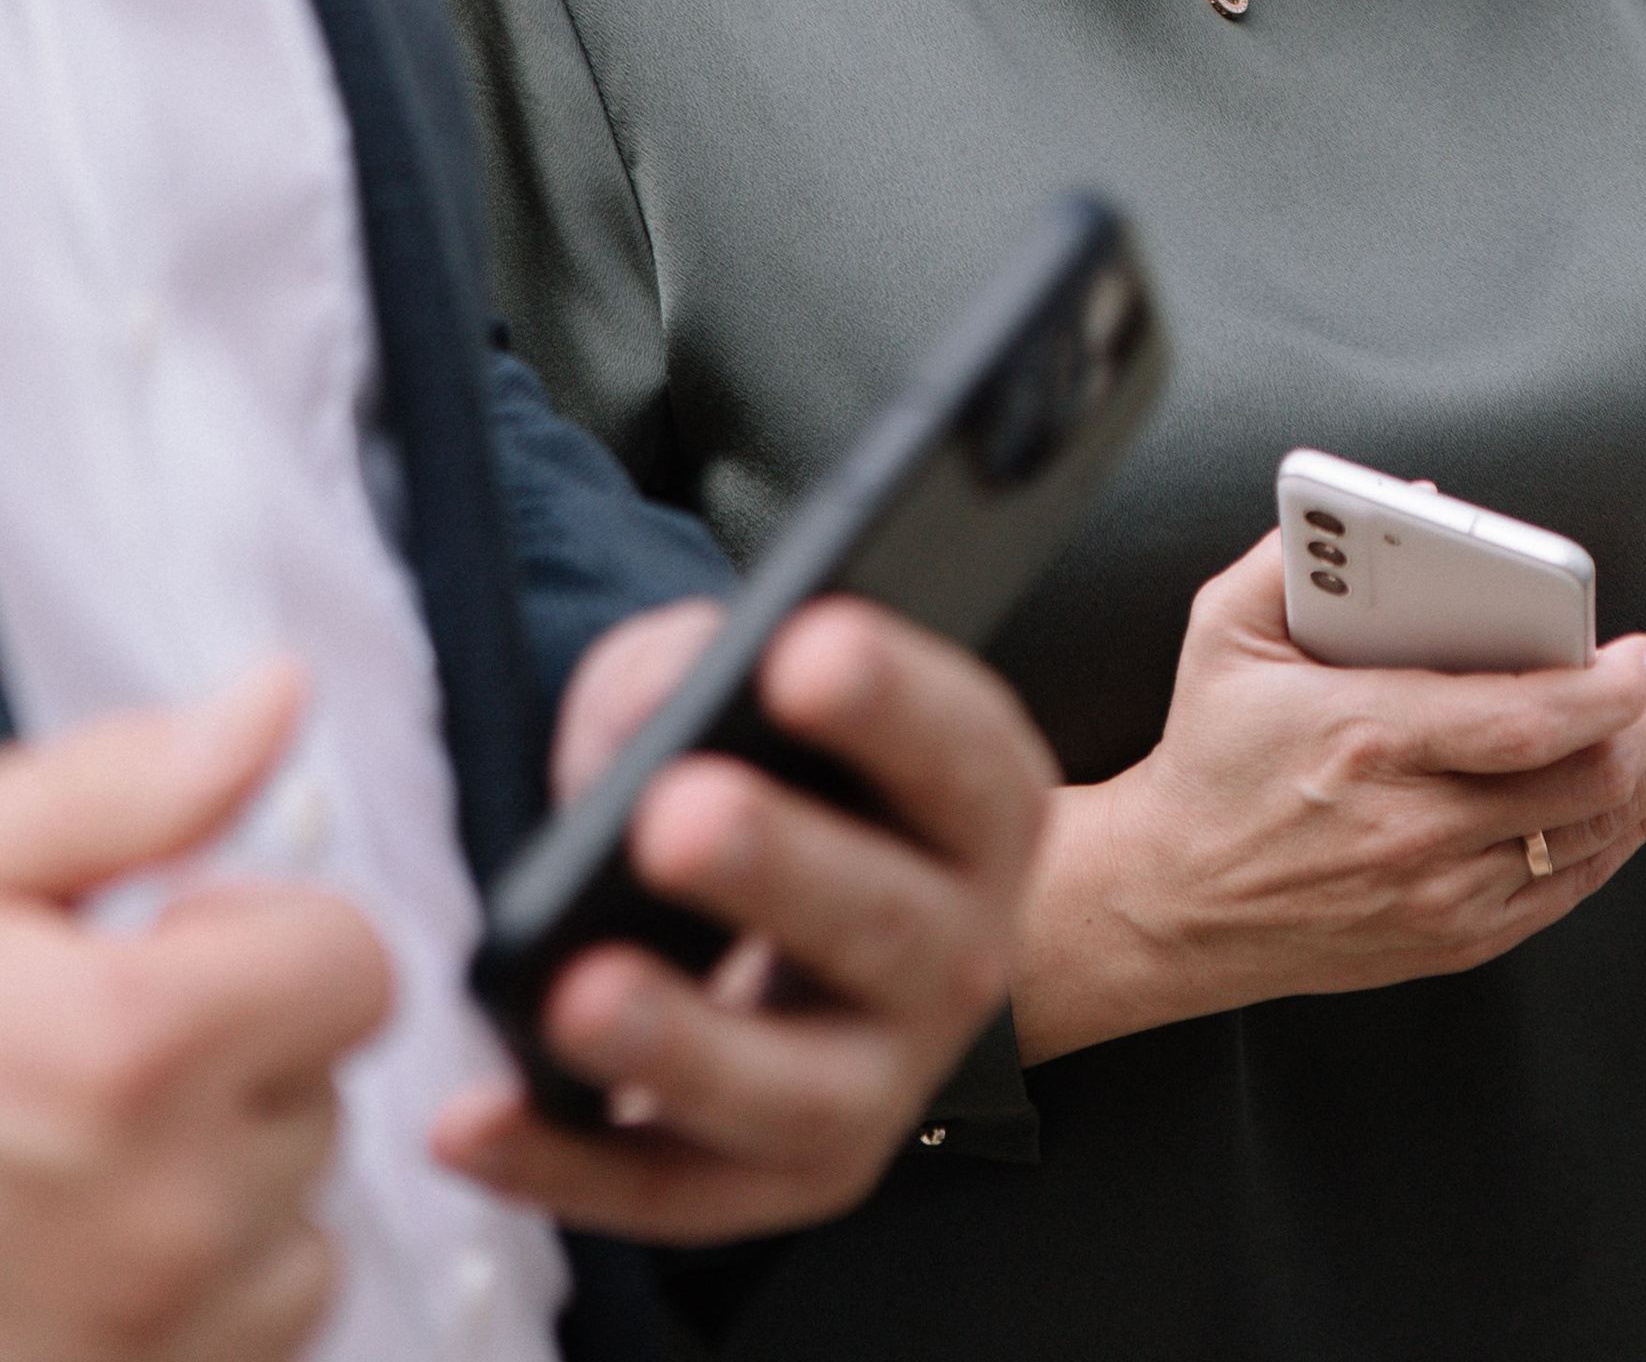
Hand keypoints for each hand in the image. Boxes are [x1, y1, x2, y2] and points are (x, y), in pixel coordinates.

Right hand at [0, 658, 391, 1361]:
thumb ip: (124, 785)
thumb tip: (275, 700)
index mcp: (124, 1053)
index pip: (352, 966)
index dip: (247, 941)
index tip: (144, 958)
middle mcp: (160, 1219)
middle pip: (322, 1093)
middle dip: (228, 1063)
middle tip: (75, 1069)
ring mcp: (145, 1342)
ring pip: (293, 1225)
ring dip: (212, 1189)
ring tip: (57, 1171)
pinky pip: (244, 1338)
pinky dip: (183, 1302)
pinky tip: (59, 1260)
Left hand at [435, 595, 1052, 1243]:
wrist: (849, 935)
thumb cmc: (790, 785)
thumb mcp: (750, 693)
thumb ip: (692, 671)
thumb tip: (647, 712)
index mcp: (978, 812)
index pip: (956, 749)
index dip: (889, 701)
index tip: (802, 648)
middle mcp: (961, 957)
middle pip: (883, 921)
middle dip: (776, 868)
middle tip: (673, 818)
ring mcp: (883, 1088)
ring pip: (792, 1091)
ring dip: (683, 1046)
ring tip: (577, 993)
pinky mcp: (783, 1183)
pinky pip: (672, 1192)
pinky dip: (565, 1165)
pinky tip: (472, 1119)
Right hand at [1009, 532, 1645, 1062]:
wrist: (1169, 900)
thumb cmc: (1207, 754)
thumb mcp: (1225, 629)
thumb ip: (1302, 548)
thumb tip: (1412, 499)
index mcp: (1367, 737)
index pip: (1528, 719)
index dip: (1606, 687)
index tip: (1644, 651)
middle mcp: (1413, 828)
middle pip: (1582, 785)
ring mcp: (1438, 896)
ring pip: (1588, 841)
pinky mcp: (1450, 940)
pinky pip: (1563, 890)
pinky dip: (1613, 843)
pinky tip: (1635, 801)